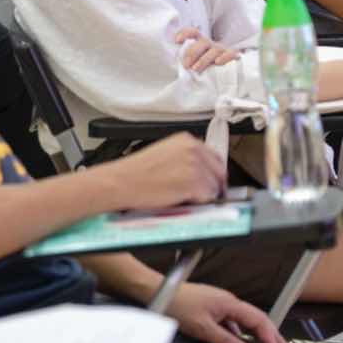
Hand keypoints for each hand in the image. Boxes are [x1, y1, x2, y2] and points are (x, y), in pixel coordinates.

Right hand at [105, 134, 225, 209]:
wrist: (122, 181)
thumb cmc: (136, 172)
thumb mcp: (165, 154)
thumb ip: (186, 158)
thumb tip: (201, 171)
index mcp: (187, 140)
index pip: (215, 157)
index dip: (213, 173)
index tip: (211, 181)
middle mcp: (194, 150)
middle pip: (219, 171)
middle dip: (213, 185)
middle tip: (201, 194)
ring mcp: (195, 166)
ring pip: (215, 186)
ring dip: (204, 195)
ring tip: (184, 196)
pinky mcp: (193, 183)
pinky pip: (207, 197)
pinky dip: (199, 203)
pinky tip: (182, 199)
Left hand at [165, 283, 283, 342]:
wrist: (159, 291)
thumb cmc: (178, 305)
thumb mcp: (201, 326)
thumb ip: (224, 340)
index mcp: (230, 304)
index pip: (258, 320)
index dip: (270, 338)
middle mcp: (229, 302)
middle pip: (257, 319)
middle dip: (272, 335)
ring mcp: (221, 305)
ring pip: (246, 321)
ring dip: (258, 335)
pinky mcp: (213, 310)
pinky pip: (234, 323)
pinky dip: (243, 335)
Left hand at [172, 27, 239, 72]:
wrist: (232, 71)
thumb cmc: (209, 67)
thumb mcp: (197, 62)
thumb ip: (188, 62)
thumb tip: (178, 66)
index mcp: (201, 43)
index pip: (193, 33)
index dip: (185, 33)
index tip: (177, 40)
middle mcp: (211, 45)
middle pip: (202, 42)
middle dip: (192, 53)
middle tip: (185, 65)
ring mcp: (222, 50)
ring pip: (213, 50)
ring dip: (203, 59)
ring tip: (195, 69)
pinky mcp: (233, 56)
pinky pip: (229, 54)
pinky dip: (224, 57)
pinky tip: (217, 62)